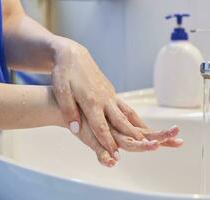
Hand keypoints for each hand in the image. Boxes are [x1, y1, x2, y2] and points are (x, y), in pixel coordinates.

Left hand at [51, 38, 181, 160]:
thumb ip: (69, 111)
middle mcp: (105, 99)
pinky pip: (126, 108)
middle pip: (120, 121)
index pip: (100, 126)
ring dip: (138, 126)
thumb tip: (75, 130)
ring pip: (128, 113)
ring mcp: (110, 95)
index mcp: (91, 101)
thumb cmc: (64, 73)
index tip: (115, 155)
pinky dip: (134, 118)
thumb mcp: (61, 91)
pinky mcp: (112, 92)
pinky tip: (138, 125)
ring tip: (148, 137)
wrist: (73, 55)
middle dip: (131, 136)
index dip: (107, 142)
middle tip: (142, 148)